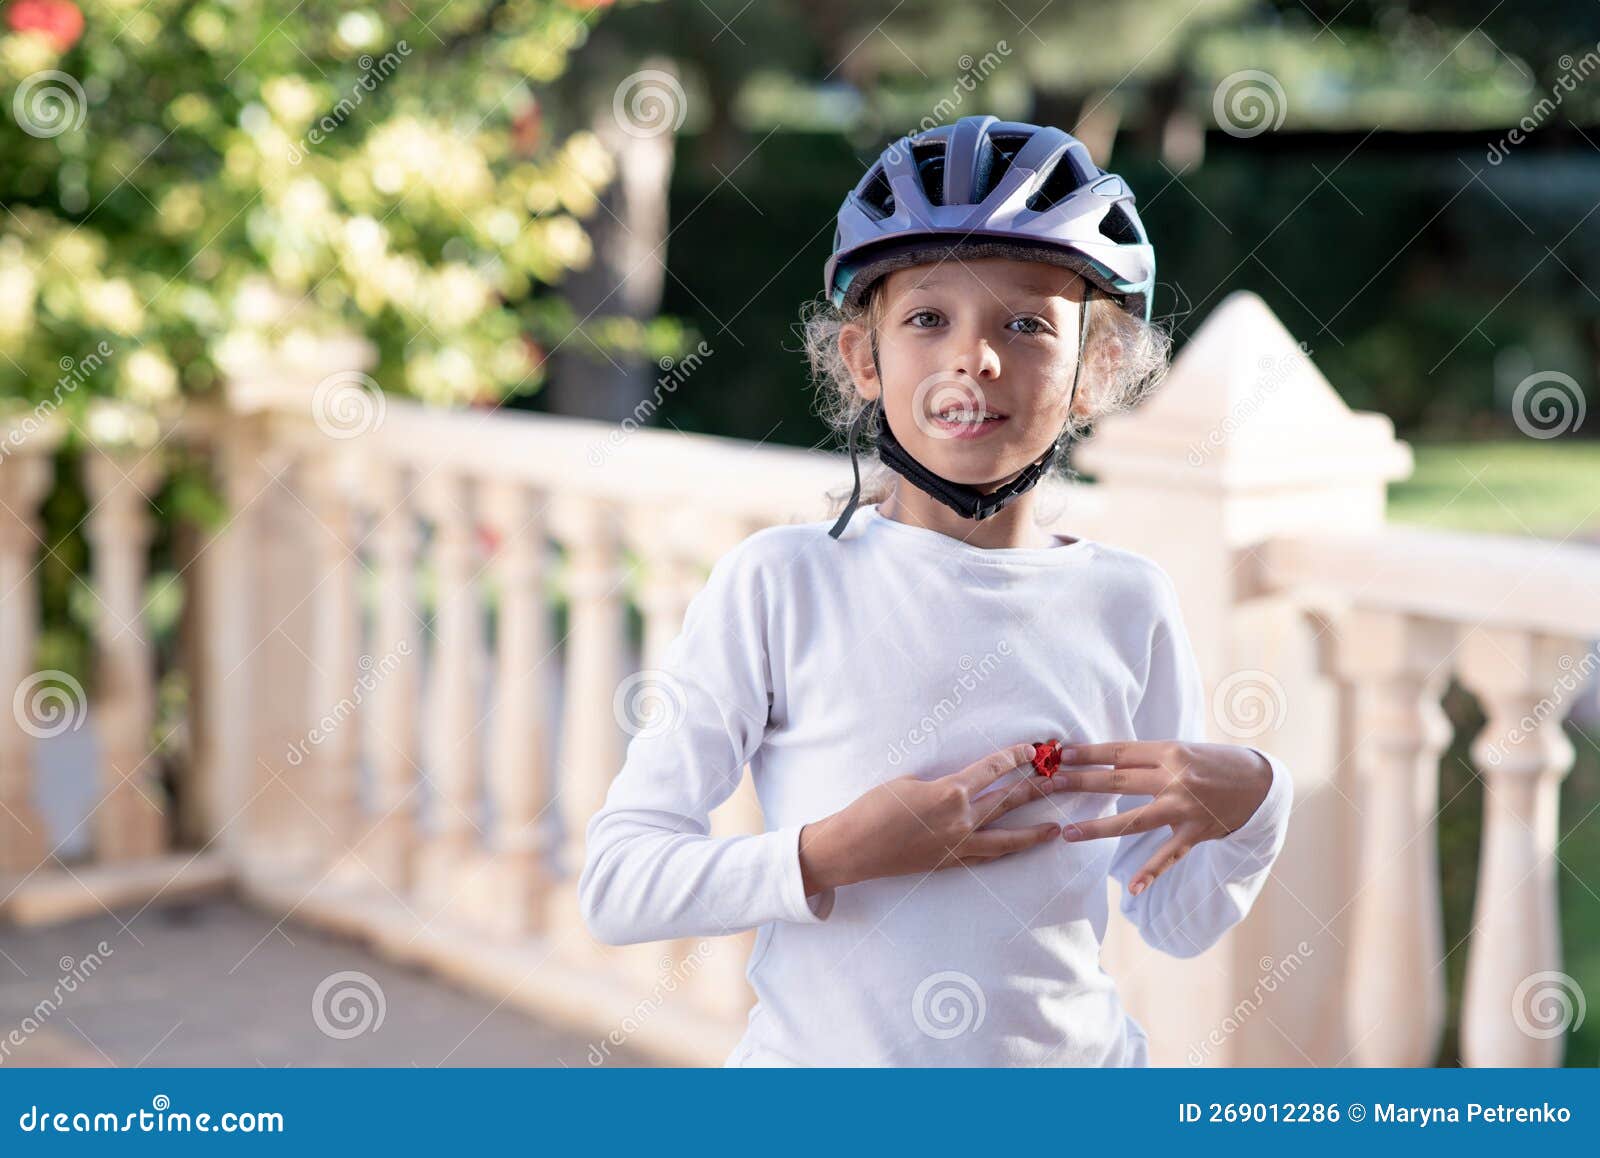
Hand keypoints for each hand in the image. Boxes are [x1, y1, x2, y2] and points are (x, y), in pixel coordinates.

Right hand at [798, 743, 1068, 895]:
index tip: (1033, 750)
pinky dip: (1006, 851)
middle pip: (1008, 801)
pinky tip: (1020, 849)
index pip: (992, 769)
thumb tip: (960, 787)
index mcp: (950, 791)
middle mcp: (961, 819)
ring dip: (1034, 830)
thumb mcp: (909, 781)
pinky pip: (987, 855)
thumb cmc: (874, 807)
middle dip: (1037, 788)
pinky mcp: (951, 862)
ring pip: (1006, 836)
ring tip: (1057, 826)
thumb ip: (942, 783)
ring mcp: (959, 844)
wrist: (855, 847)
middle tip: (1062, 780)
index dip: (1015, 757)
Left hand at [1051, 740, 1272, 896]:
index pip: (1120, 752)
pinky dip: (1151, 873)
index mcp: (1170, 752)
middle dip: (1081, 782)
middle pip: (1118, 781)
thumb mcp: (1182, 750)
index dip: (1088, 754)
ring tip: (1068, 833)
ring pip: (1134, 820)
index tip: (1060, 754)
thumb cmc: (1214, 762)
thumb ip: (1148, 759)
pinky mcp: (1197, 833)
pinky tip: (1132, 888)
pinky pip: (1169, 856)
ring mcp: (1185, 808)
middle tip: (1049, 784)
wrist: (1261, 783)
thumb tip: (1104, 762)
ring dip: (1098, 828)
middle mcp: (1175, 779)